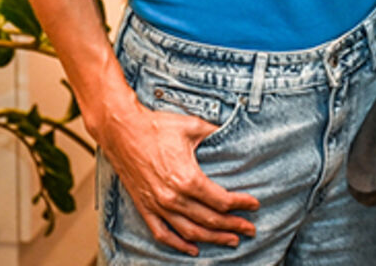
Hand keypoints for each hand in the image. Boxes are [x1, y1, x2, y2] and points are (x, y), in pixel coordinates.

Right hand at [96, 99, 260, 254]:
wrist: (121, 131)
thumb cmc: (155, 126)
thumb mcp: (192, 126)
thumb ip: (217, 133)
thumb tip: (234, 134)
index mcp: (188, 178)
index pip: (222, 201)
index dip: (241, 204)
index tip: (254, 204)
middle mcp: (173, 197)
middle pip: (210, 220)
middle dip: (234, 226)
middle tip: (250, 229)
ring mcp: (157, 205)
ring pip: (190, 232)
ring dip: (213, 238)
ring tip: (231, 240)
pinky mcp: (144, 207)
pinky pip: (163, 234)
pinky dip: (179, 245)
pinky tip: (193, 249)